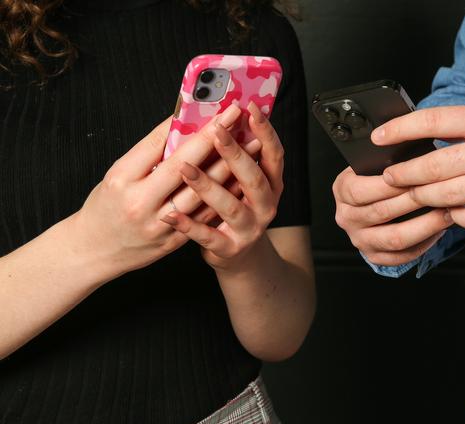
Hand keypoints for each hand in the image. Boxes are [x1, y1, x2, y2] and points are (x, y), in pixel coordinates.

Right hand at [71, 104, 249, 276]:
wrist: (96, 250)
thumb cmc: (107, 204)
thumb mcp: (119, 173)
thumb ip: (150, 153)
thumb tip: (183, 123)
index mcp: (123, 179)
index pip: (159, 144)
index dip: (190, 124)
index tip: (214, 106)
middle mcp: (141, 203)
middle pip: (184, 166)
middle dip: (214, 139)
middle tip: (237, 117)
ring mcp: (159, 225)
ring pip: (201, 193)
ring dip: (229, 166)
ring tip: (251, 144)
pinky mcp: (174, 242)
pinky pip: (204, 215)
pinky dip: (224, 195)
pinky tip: (243, 178)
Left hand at [161, 103, 283, 270]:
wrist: (237, 254)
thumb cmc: (233, 208)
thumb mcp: (240, 181)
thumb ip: (232, 156)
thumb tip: (211, 117)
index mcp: (270, 183)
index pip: (273, 153)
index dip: (264, 131)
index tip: (249, 108)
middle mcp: (266, 205)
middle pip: (254, 178)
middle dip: (235, 153)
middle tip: (216, 131)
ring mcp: (249, 228)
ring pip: (230, 206)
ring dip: (208, 186)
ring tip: (185, 169)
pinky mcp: (230, 248)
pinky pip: (208, 236)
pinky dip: (189, 226)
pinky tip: (171, 214)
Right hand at [332, 167, 450, 265]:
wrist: (371, 199)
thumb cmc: (378, 177)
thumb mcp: (375, 162)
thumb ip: (390, 159)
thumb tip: (419, 157)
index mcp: (342, 190)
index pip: (360, 190)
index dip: (388, 184)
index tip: (417, 175)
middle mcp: (347, 217)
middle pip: (381, 213)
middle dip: (415, 202)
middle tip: (441, 192)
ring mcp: (360, 239)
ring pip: (394, 238)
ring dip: (425, 226)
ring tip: (447, 213)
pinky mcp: (374, 255)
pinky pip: (401, 256)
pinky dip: (424, 244)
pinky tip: (439, 230)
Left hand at [376, 94, 464, 228]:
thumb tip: (439, 130)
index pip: (435, 122)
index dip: (401, 130)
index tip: (380, 138)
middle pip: (433, 166)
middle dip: (404, 174)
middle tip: (390, 177)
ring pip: (448, 196)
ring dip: (423, 198)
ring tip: (412, 195)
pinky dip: (456, 217)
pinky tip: (449, 211)